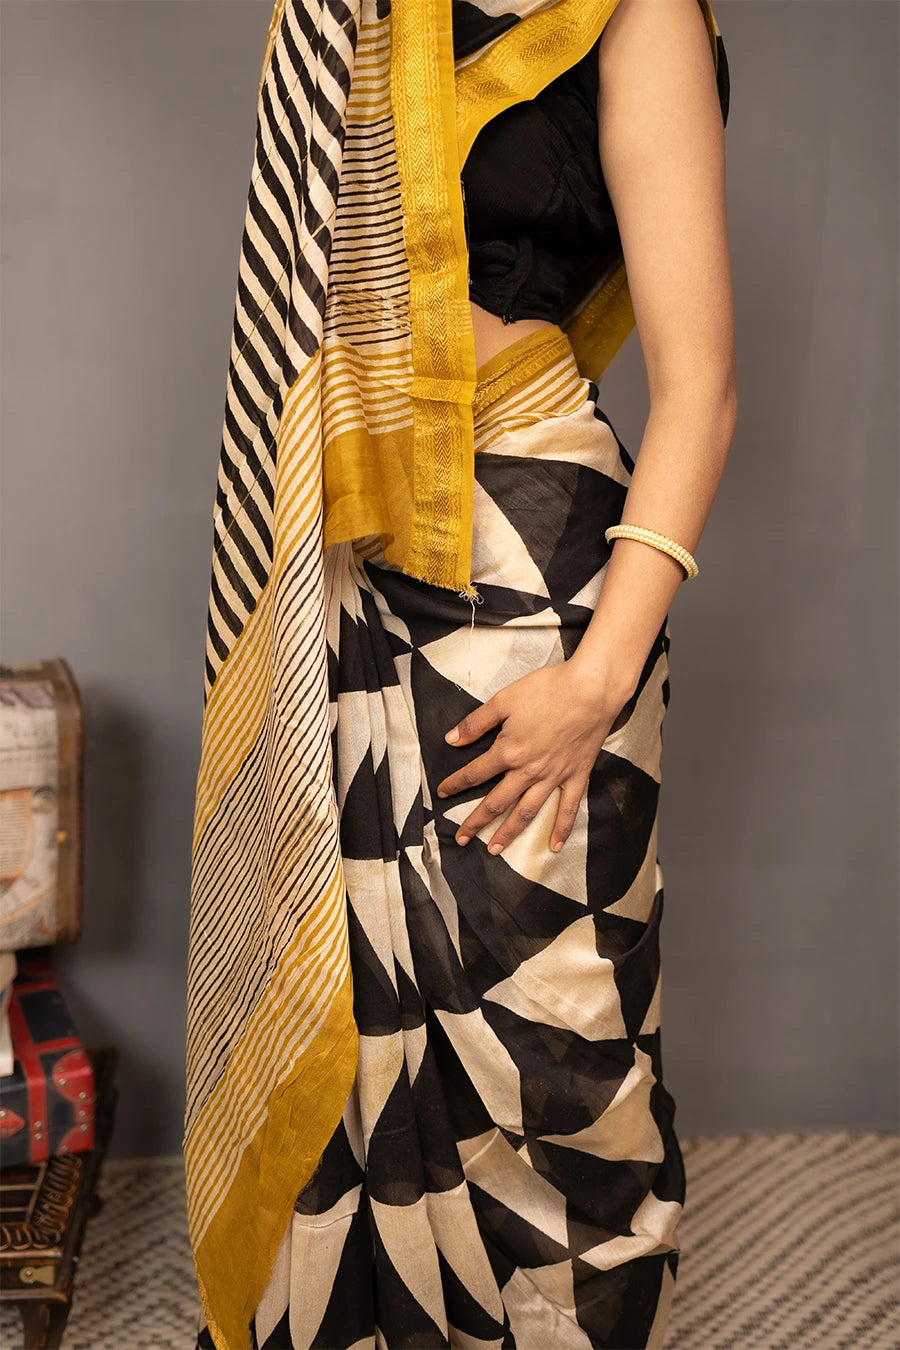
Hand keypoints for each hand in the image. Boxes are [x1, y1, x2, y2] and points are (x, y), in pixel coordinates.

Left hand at [436, 659, 630, 854]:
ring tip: (495, 850)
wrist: (592, 690)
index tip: (442, 793)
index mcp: (508, 751)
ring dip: (509, 832)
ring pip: (527, 811)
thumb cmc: (548, 689)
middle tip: (462, 838)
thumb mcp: (504, 700)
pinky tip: (554, 846)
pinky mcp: (576, 776)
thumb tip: (451, 740)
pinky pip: (568, 808)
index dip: (455, 784)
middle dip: (476, 821)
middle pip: (496, 801)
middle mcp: (528, 771)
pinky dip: (561, 829)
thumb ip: (476, 723)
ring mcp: (554, 777)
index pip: (475, 773)